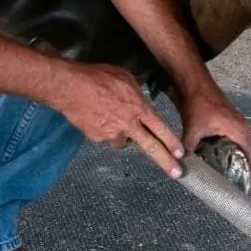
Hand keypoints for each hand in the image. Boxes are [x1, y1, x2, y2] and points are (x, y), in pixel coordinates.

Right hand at [54, 63, 185, 177]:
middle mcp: (127, 124)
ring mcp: (111, 133)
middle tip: (177, 173)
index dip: (171, 142)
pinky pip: (104, 136)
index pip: (160, 128)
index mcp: (137, 108)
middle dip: (166, 161)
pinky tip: (95, 116)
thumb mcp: (124, 78)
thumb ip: (135, 94)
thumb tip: (138, 102)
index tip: (181, 154)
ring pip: (122, 140)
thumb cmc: (97, 77)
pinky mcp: (96, 138)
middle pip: (150, 147)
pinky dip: (103, 129)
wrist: (69, 87)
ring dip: (121, 134)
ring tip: (110, 117)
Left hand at [178, 82, 250, 181]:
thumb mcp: (193, 129)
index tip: (246, 190)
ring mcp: (239, 125)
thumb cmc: (198, 104)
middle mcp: (244, 129)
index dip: (250, 175)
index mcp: (240, 132)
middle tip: (233, 188)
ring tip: (228, 179)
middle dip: (243, 172)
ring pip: (242, 149)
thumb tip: (182, 167)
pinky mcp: (232, 122)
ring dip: (238, 162)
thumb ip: (189, 149)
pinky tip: (221, 162)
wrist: (196, 83)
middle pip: (249, 155)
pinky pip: (237, 142)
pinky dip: (233, 153)